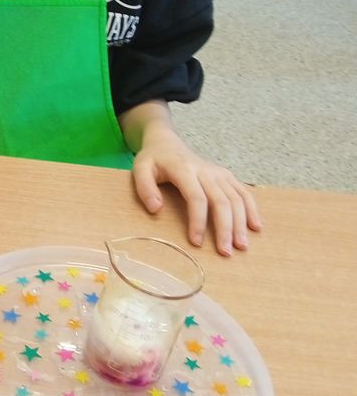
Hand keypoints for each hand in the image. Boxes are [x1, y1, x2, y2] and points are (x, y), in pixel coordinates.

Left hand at [131, 125, 262, 256]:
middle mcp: (206, 171)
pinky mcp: (226, 175)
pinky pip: (243, 192)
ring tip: (241, 246)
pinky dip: (252, 209)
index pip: (196, 198)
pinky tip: (256, 226)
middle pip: (221, 201)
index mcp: (184, 169)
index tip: (196, 242)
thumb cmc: (153, 160)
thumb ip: (145, 188)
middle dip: (225, 228)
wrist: (167, 143)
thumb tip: (156, 209)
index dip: (198, 221)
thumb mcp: (139, 169)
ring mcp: (219, 173)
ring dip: (241, 223)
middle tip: (225, 252)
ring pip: (236, 198)